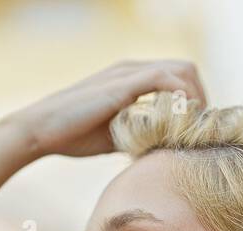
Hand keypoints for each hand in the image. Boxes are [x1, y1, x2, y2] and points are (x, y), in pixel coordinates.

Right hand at [0, 60, 206, 158]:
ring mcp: (128, 73)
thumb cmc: (73, 135)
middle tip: (201, 130)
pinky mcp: (122, 83)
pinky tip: (177, 124)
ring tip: (192, 129)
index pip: (178, 77)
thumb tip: (162, 150)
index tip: (196, 128)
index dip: (194, 100)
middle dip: (201, 98)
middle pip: (186, 69)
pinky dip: (179, 99)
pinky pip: (164, 80)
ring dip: (195, 99)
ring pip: (181, 71)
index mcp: (132, 77)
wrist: (41, 131)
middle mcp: (133, 69)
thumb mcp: (117, 135)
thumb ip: (140, 135)